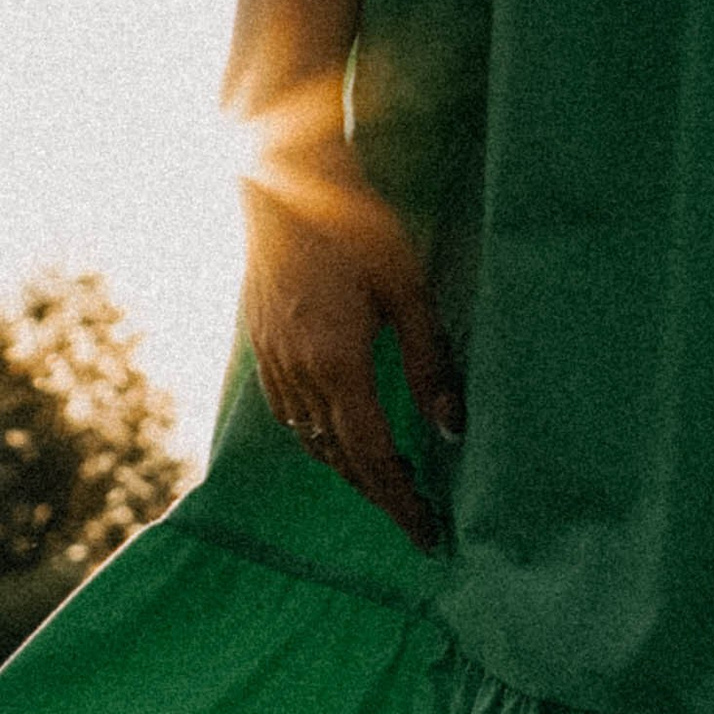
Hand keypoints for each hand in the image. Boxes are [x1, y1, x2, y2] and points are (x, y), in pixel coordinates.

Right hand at [238, 123, 463, 548]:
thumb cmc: (354, 222)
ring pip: (314, 445)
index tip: (428, 536)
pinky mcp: (263, 349)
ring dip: (350, 472)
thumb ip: (430, 362)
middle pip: (343, 462)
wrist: (282, 177)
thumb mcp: (407, 287)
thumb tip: (451, 431)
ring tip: (387, 485)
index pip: (376, 459)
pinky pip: (292, 418)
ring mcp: (275, 364)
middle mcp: (300, 375)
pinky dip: (320, 442)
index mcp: (338, 365)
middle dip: (381, 496)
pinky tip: (339, 440)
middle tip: (416, 519)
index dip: (403, 504)